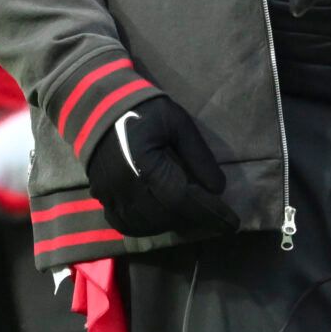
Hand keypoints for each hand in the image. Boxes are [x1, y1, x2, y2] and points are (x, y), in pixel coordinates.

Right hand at [85, 96, 237, 239]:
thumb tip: (218, 188)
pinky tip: (160, 218)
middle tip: (216, 217)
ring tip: (191, 215)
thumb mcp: (178, 123)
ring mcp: (110, 194)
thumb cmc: (144, 109)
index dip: (209, 213)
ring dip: (172, 223)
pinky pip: (124, 223)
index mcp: (145, 164)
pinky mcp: (101, 196)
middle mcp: (125, 185)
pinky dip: (145, 227)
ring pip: (146, 225)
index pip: (183, 199)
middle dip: (194, 219)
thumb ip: (198, 155)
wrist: (98, 104)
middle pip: (166, 216)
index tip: (232, 223)